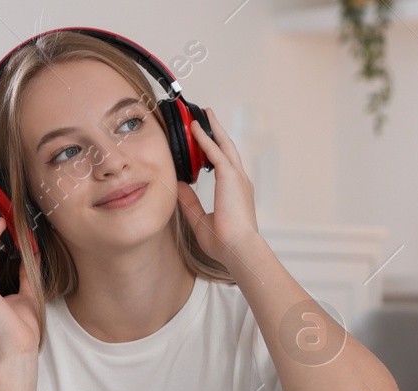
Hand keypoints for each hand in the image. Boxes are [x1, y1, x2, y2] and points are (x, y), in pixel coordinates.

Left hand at [175, 107, 261, 270]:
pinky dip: (205, 138)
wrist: (238, 248)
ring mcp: (237, 177)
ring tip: (203, 115)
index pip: (224, 167)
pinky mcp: (230, 176)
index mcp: (236, 193)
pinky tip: (195, 128)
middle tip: (208, 118)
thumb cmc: (224, 243)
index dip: (214, 154)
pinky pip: (215, 151)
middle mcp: (240, 182)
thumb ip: (190, 203)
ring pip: (224, 145)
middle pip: (228, 149)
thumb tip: (178, 186)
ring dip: (213, 128)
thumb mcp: (200, 220)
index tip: (205, 146)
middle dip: (218, 132)